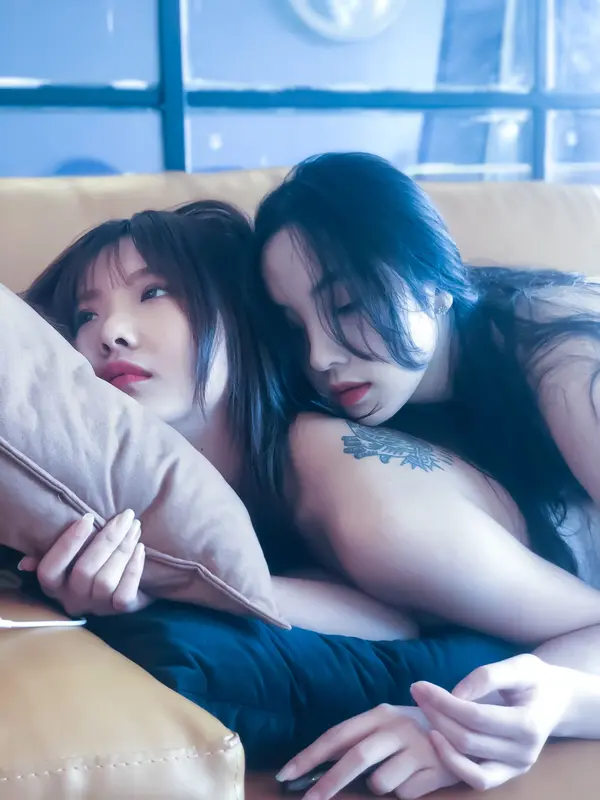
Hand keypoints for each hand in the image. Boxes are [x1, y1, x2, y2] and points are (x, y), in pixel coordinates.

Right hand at [18, 510, 152, 616]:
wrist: (129, 586)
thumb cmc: (95, 563)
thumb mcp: (71, 560)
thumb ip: (50, 556)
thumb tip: (26, 563)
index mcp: (55, 586)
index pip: (50, 570)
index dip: (67, 544)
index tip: (87, 517)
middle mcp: (73, 599)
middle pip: (84, 571)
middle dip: (107, 539)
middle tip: (126, 515)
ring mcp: (97, 607)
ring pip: (106, 580)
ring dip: (123, 549)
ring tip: (135, 527)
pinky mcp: (120, 611)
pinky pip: (124, 594)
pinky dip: (134, 569)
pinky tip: (140, 549)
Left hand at [275, 705, 458, 798]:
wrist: (467, 727)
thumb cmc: (414, 732)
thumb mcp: (386, 727)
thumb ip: (357, 742)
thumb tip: (315, 767)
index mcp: (380, 714)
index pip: (337, 734)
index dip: (310, 755)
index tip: (286, 774)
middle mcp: (398, 726)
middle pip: (356, 757)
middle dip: (328, 783)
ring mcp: (418, 747)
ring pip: (381, 782)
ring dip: (380, 787)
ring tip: (397, 774)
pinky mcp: (437, 768)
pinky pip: (406, 794)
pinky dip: (405, 792)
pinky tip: (418, 778)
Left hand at [411, 654, 573, 791]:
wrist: (556, 701)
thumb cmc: (535, 680)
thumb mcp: (519, 666)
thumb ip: (487, 677)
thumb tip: (455, 693)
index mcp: (528, 724)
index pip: (475, 716)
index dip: (444, 702)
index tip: (420, 685)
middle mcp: (524, 753)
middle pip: (468, 739)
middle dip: (436, 715)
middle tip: (416, 692)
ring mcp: (515, 768)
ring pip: (468, 760)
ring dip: (439, 737)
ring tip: (422, 712)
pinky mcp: (507, 774)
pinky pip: (476, 779)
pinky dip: (452, 763)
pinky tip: (436, 739)